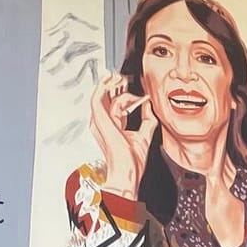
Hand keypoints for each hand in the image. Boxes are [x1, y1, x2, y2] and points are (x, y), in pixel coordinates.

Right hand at [89, 75, 154, 198]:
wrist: (127, 170)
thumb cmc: (132, 160)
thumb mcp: (144, 135)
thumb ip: (147, 119)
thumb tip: (149, 105)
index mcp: (111, 127)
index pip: (113, 105)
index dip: (122, 94)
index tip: (131, 88)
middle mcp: (103, 123)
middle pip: (106, 98)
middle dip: (114, 86)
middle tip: (123, 78)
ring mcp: (99, 122)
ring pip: (102, 96)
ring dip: (110, 84)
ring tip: (118, 77)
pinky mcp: (98, 120)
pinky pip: (97, 98)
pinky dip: (103, 87)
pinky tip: (109, 79)